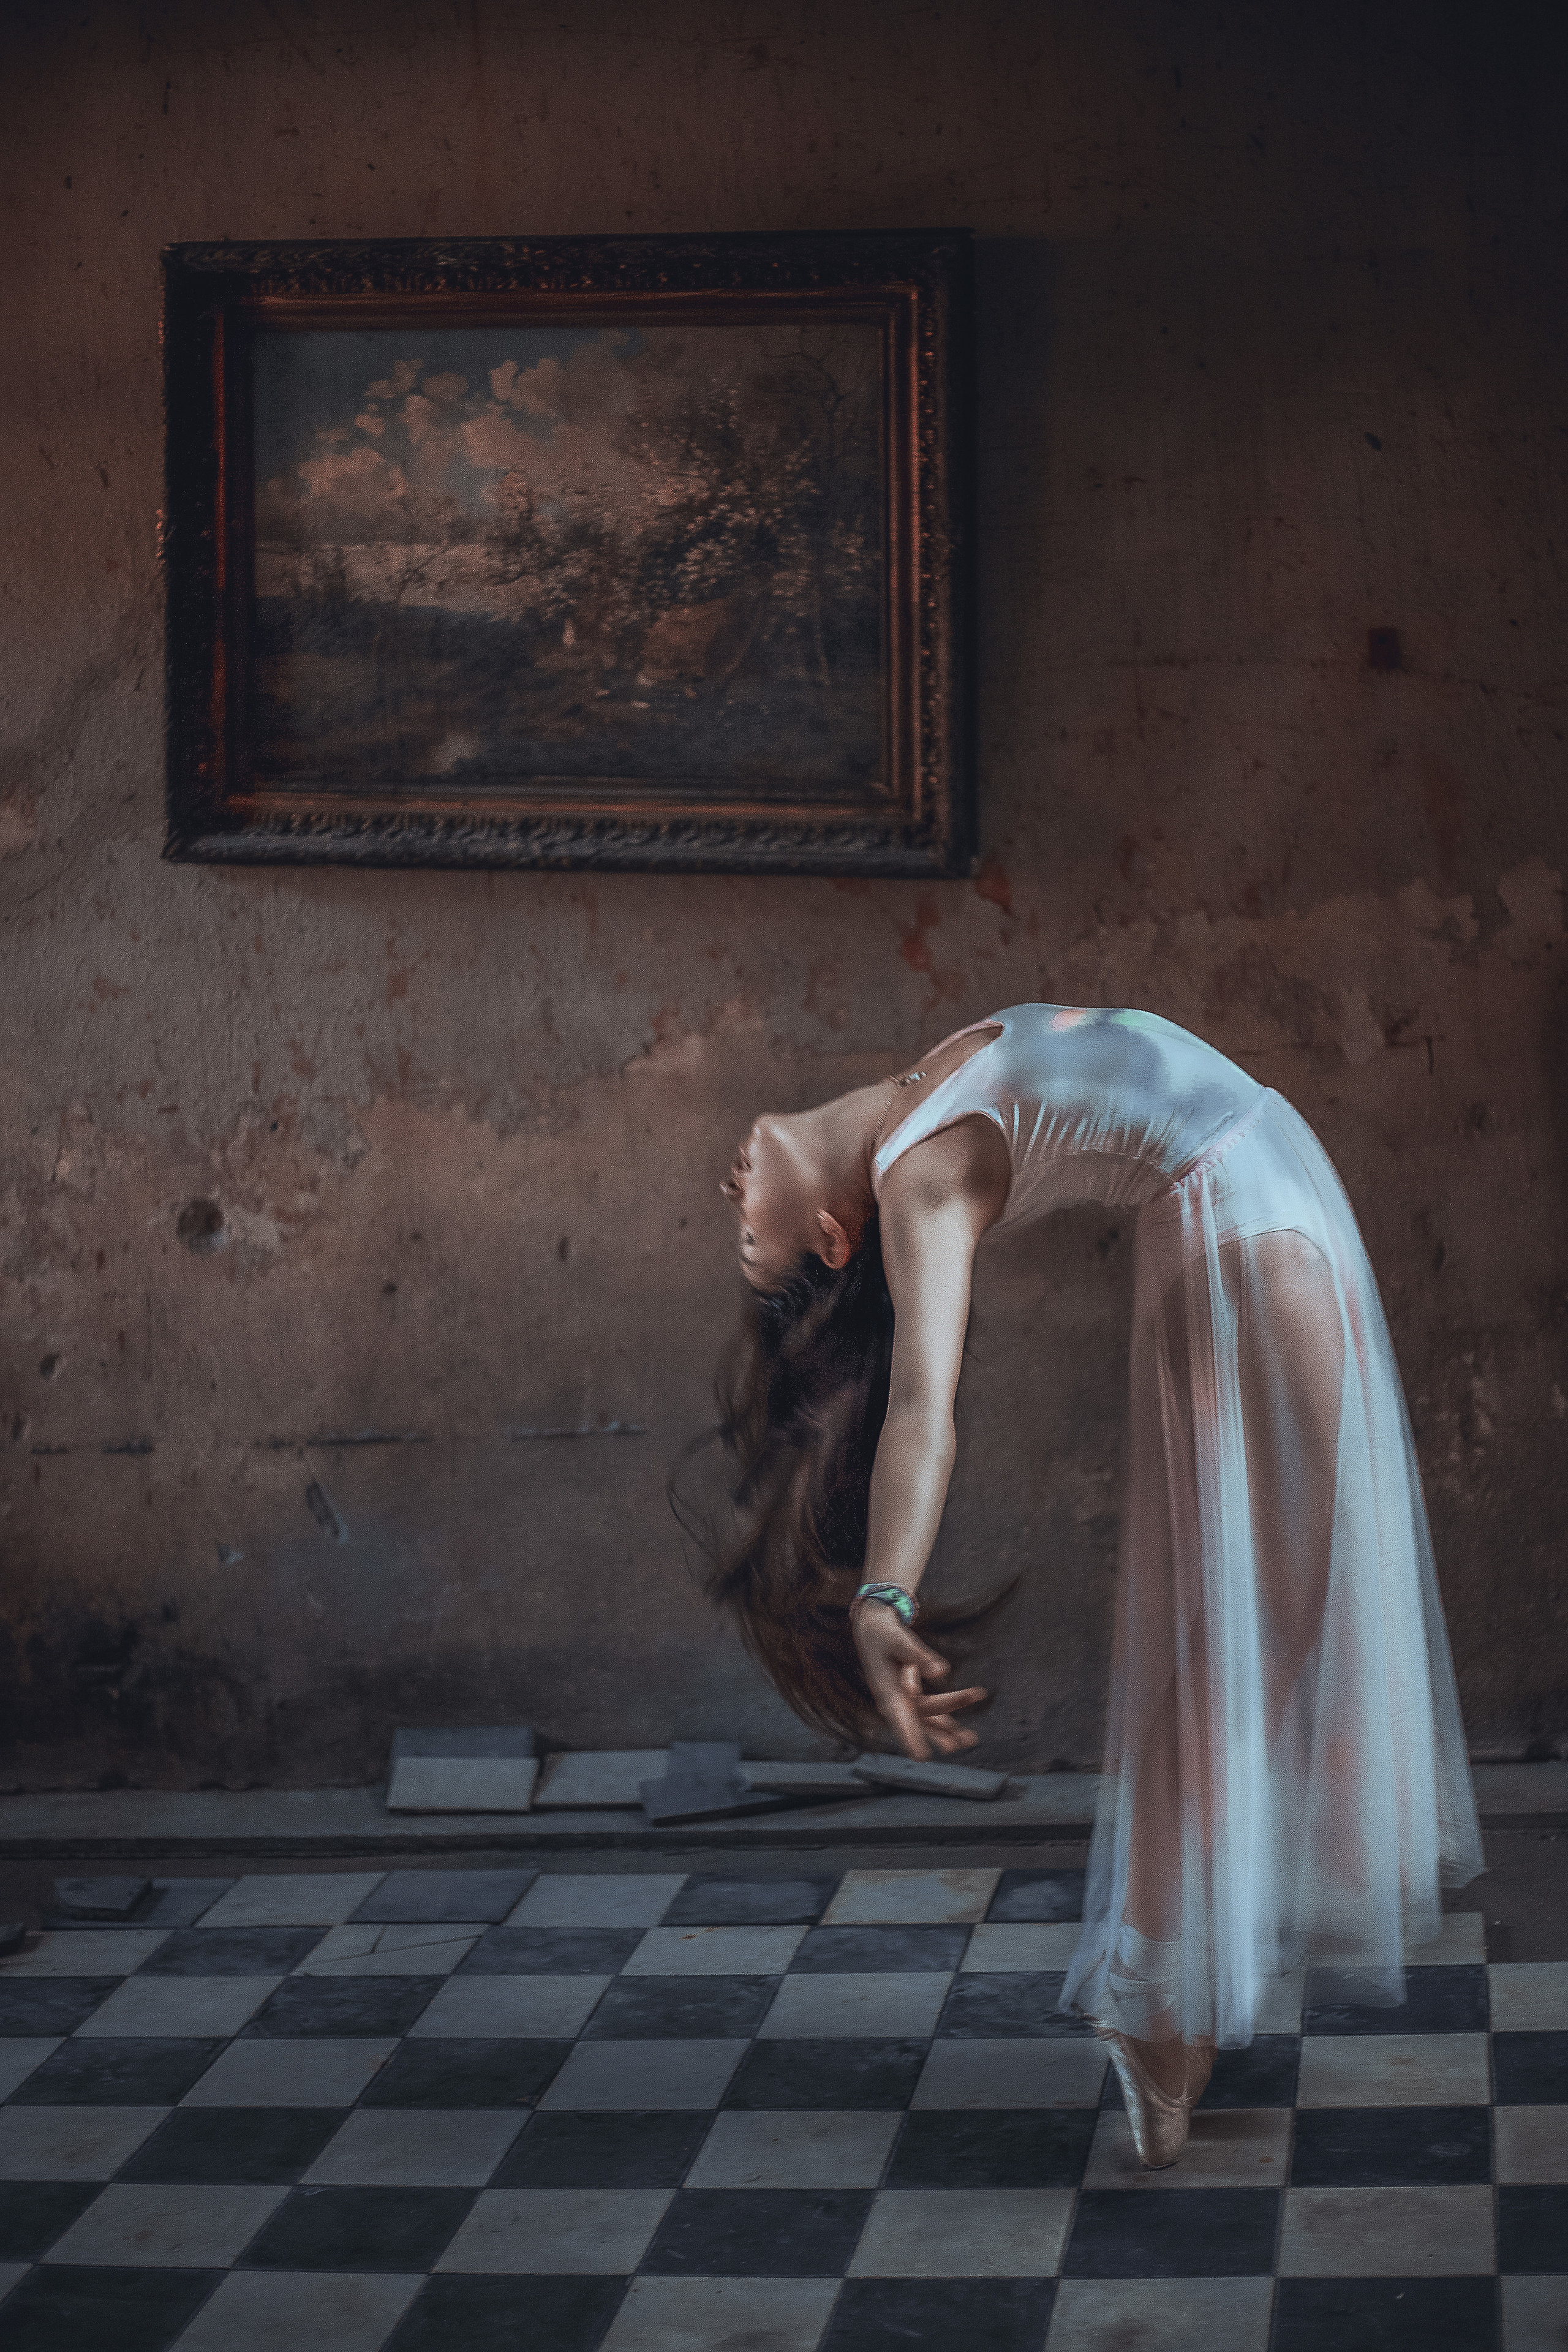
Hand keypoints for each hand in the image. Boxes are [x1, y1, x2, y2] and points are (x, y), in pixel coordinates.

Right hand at [851, 1601, 988, 1760]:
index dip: (911, 1736)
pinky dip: (946, 1715)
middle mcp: (892, 1700)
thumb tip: (943, 1672)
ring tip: (971, 1739)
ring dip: (948, 1727)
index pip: (899, 1716)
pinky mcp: (910, 1696)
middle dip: (940, 1732)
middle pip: (919, 1718)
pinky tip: (961, 1729)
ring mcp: (901, 1700)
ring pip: (927, 1718)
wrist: (872, 1629)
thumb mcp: (898, 1639)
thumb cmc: (883, 1633)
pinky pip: (930, 1710)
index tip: (921, 1756)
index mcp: (885, 1689)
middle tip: (961, 1743)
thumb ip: (919, 1655)